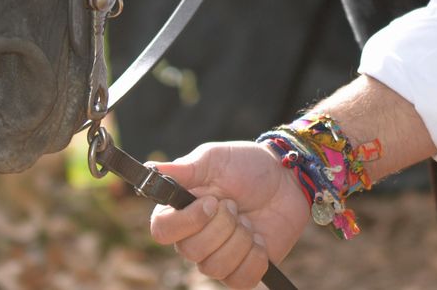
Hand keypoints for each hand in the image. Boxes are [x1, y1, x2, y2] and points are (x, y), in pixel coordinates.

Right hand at [148, 140, 311, 288]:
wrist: (286, 178)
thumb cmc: (247, 165)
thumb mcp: (215, 159)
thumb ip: (183, 169)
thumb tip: (149, 169)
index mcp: (182, 211)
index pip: (161, 231)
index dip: (186, 221)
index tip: (211, 202)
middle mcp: (195, 238)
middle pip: (191, 251)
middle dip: (222, 224)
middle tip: (236, 204)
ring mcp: (218, 257)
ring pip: (216, 267)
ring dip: (240, 238)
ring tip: (248, 219)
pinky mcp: (242, 271)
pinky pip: (241, 279)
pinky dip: (255, 256)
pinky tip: (260, 238)